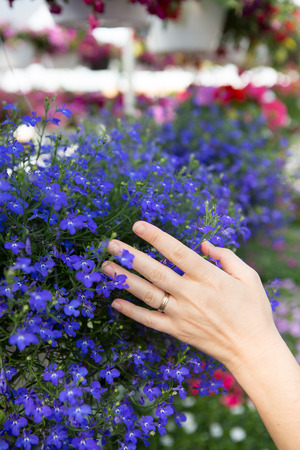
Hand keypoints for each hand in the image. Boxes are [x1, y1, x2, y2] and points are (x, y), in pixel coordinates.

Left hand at [102, 221, 277, 371]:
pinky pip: (149, 320)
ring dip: (124, 279)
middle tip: (110, 244)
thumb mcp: (249, 277)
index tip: (137, 225)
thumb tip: (203, 244)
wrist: (251, 350)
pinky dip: (131, 311)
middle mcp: (191, 294)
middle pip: (155, 271)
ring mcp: (181, 314)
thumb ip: (226, 257)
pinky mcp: (176, 330)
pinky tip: (114, 301)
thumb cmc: (253, 310)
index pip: (177, 252)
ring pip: (147, 294)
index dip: (156, 237)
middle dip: (131, 256)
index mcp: (209, 278)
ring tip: (105, 267)